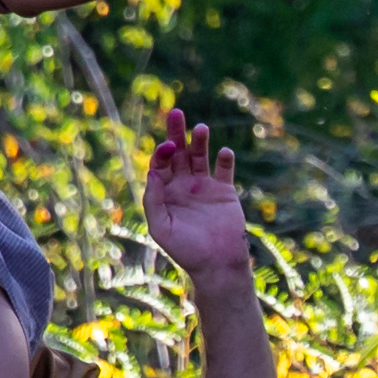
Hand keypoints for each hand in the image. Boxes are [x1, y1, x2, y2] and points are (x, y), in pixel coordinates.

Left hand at [142, 107, 253, 281]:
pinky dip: (225, 159)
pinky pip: (225, 170)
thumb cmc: (185, 250)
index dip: (162, 152)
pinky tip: (223, 152)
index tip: (169, 147)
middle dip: (177, 133)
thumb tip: (152, 172)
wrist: (216, 264)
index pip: (161, 164)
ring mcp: (204, 187)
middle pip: (179, 153)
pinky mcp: (225, 191)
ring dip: (200, 141)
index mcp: (166, 192)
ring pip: (200, 156)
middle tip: (176, 113)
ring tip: (201, 129)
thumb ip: (153, 199)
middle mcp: (183, 185)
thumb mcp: (160, 227)